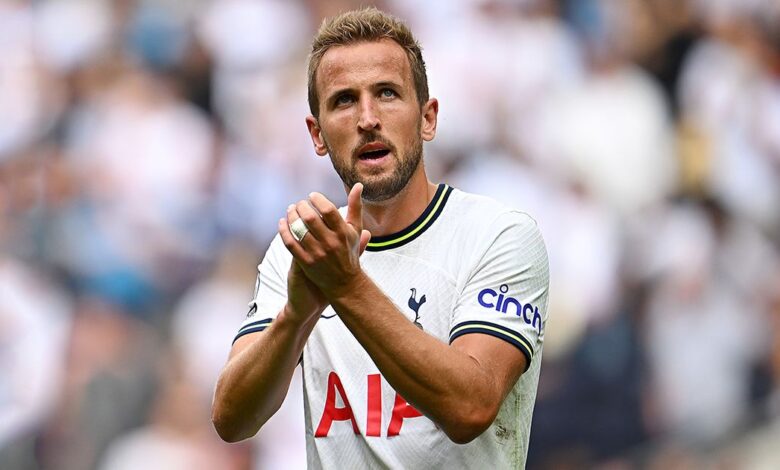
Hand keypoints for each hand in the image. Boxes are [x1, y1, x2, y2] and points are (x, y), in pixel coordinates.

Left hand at [279, 184, 370, 298]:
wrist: (345, 283)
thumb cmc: (349, 252)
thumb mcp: (355, 230)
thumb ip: (355, 207)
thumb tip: (358, 185)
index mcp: (343, 233)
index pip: (327, 210)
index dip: (317, 199)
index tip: (312, 196)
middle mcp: (330, 243)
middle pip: (310, 218)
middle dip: (301, 206)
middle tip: (299, 203)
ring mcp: (317, 254)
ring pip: (298, 230)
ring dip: (291, 216)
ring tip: (291, 210)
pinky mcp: (305, 263)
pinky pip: (290, 243)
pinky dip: (284, 231)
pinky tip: (283, 223)